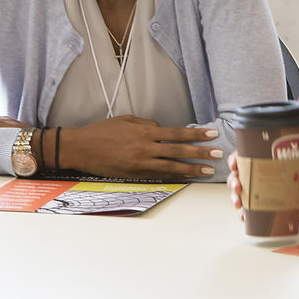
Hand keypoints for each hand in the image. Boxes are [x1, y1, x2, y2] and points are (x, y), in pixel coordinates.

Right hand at [62, 115, 222, 179]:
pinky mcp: (134, 174)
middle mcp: (146, 147)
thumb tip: (162, 130)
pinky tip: (186, 177)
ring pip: (172, 166)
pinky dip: (174, 177)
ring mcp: (141, 163)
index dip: (196, 134)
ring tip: (208, 171)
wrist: (81, 148)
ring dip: (192, 169)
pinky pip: (158, 176)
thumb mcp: (127, 120)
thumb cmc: (102, 131)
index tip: (212, 134)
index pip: (177, 132)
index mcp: (145, 131)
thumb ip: (147, 124)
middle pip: (179, 150)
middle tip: (218, 154)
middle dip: (200, 152)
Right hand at [227, 152, 298, 220]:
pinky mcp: (267, 206)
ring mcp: (263, 192)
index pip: (247, 156)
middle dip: (233, 181)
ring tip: (239, 204)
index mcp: (270, 161)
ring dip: (236, 198)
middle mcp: (262, 176)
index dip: (236, 159)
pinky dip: (245, 214)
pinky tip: (244, 217)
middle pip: (240, 175)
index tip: (234, 164)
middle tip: (237, 187)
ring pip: (242, 193)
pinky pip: (251, 210)